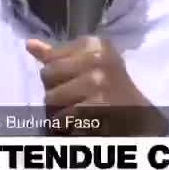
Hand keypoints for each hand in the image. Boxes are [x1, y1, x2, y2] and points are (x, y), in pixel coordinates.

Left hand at [26, 37, 167, 136]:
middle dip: (55, 91)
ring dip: (58, 111)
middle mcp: (97, 59)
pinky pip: (60, 118)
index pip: (50, 58)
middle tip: (74, 99)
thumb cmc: (110, 87)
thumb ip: (58, 55)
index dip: (57, 74)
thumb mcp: (89, 64)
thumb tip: (29, 44)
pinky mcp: (96, 107)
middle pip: (47, 76)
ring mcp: (97, 83)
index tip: (75, 80)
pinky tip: (79, 124)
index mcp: (94, 44)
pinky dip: (65, 126)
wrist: (139, 116)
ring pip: (50, 99)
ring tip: (76, 112)